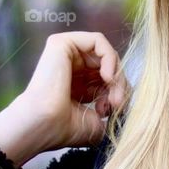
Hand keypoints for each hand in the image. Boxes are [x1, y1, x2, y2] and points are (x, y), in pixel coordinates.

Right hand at [0, 31, 129, 165]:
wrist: (43, 125)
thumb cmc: (64, 128)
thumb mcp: (97, 121)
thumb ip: (112, 108)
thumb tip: (125, 100)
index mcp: (76, 84)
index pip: (109, 79)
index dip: (118, 93)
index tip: (115, 112)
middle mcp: (70, 67)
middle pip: (110, 65)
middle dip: (120, 85)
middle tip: (118, 104)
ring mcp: (65, 54)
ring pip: (107, 54)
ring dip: (117, 75)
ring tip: (113, 96)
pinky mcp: (62, 43)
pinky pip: (98, 40)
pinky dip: (110, 57)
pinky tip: (107, 77)